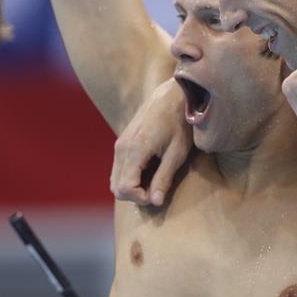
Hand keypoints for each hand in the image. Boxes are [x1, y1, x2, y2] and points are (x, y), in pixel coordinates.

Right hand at [110, 79, 191, 206]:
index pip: (124, 188)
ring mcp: (120, 143)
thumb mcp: (177, 153)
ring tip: (156, 178)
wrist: (175, 94)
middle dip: (135, 194)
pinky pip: (119, 167)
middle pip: (116, 187)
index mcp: (134, 150)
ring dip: (133, 185)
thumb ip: (164, 178)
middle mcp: (121, 147)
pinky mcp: (123, 140)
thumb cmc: (181, 122)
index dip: (140, 198)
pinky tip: (151, 168)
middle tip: (157, 188)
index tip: (158, 194)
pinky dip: (131, 175)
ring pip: (116, 178)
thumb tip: (155, 202)